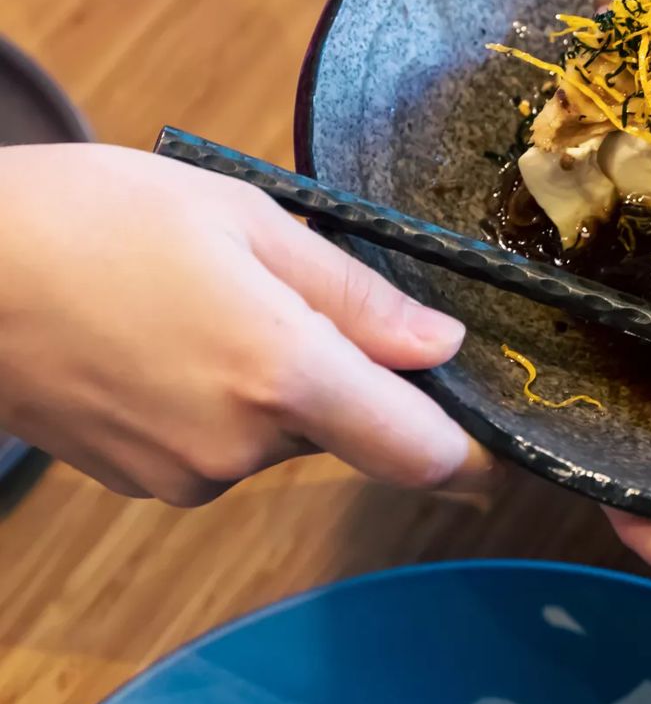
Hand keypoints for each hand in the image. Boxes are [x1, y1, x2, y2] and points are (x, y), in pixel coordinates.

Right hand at [0, 143, 486, 504]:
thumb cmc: (98, 220)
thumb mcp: (248, 220)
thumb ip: (356, 294)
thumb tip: (444, 344)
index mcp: (280, 373)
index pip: (417, 449)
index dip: (470, 454)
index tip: (499, 443)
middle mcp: (240, 446)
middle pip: (352, 429)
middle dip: (350, 374)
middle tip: (293, 292)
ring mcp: (186, 475)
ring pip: (286, 435)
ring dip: (282, 383)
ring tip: (212, 303)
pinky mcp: (144, 483)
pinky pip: (226, 447)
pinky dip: (227, 402)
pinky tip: (175, 338)